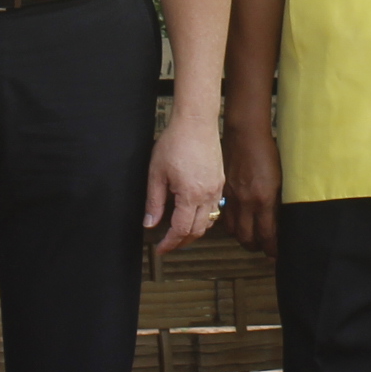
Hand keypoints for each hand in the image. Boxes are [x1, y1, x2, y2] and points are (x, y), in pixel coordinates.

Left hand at [145, 109, 224, 255]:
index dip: (169, 243)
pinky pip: (214, 209)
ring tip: (179, 233)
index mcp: (190, 195)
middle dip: (182, 242)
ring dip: (194, 231)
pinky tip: (192, 215)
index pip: (180, 230)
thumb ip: (153, 202)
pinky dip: (204, 218)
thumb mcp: (156, 174)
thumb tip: (150, 223)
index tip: (160, 248)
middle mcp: (208, 195)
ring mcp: (217, 189)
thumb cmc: (175, 143)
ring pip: (209, 222)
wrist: (196, 123)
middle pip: (198, 231)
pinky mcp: (220, 182)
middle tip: (168, 244)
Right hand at [223, 119, 282, 257]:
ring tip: (252, 238)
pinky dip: (232, 225)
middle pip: (249, 238)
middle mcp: (247, 202)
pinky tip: (239, 223)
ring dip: (244, 238)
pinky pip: (225, 217)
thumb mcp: (282, 177)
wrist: (245, 134)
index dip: (273, 248)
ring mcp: (233, 198)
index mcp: (265, 199)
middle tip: (265, 248)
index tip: (277, 253)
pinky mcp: (224, 192)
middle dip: (258, 247)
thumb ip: (280, 200)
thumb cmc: (268, 151)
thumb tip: (283, 217)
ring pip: (234, 231)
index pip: (268, 235)